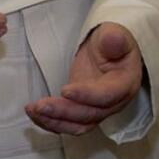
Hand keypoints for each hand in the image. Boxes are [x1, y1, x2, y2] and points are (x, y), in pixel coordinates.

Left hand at [25, 21, 141, 134]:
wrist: (108, 50)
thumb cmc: (111, 41)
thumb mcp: (113, 33)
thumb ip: (113, 38)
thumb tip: (114, 38)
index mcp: (124, 83)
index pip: (107, 95)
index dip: (87, 95)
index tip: (65, 90)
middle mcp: (113, 102)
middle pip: (90, 114)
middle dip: (64, 112)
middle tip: (41, 105)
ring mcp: (97, 108)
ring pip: (78, 124)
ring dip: (55, 121)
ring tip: (33, 110)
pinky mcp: (83, 110)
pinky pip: (69, 123)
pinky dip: (51, 122)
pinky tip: (35, 115)